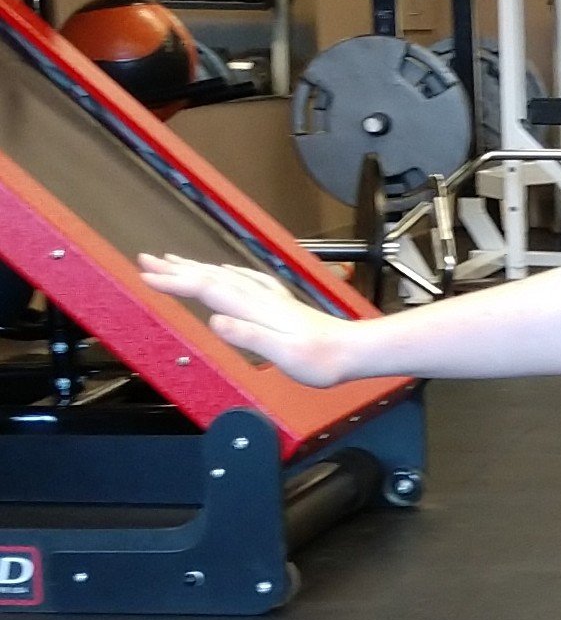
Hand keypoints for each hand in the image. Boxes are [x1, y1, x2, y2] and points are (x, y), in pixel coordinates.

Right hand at [135, 253, 363, 385]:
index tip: (146, 277)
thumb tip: (215, 321)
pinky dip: (227, 272)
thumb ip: (250, 337)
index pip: (207, 291)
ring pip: (225, 276)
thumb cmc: (322, 360)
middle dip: (176, 269)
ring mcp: (271, 299)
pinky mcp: (281, 304)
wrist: (356, 351)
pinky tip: (225, 270)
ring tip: (172, 259)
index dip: (175, 283)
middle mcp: (261, 299)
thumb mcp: (284, 356)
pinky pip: (245, 280)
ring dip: (196, 267)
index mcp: (255, 310)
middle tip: (144, 259)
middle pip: (211, 277)